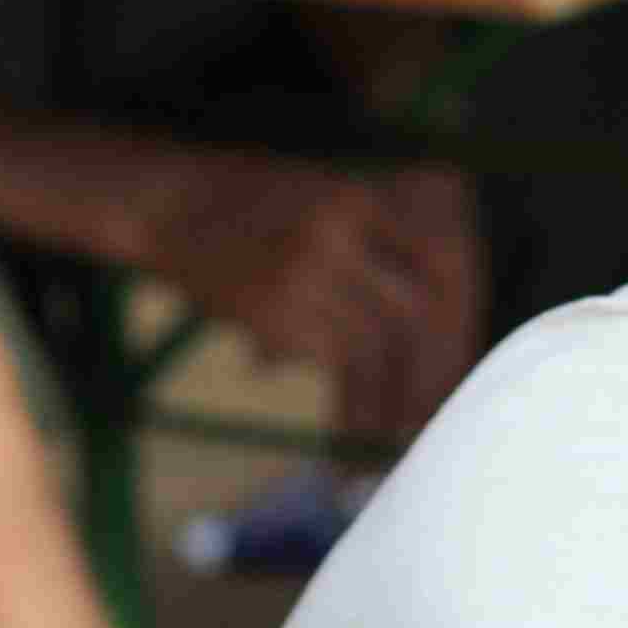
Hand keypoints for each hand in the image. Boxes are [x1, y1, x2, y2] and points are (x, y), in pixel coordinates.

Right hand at [141, 151, 486, 444]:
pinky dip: (350, 400)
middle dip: (436, 370)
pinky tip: (352, 429)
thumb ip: (380, 236)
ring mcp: (302, 269)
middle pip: (415, 311)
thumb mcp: (326, 194)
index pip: (442, 261)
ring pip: (374, 344)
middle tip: (438, 413)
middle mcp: (338, 230)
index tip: (464, 364)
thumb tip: (436, 310)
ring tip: (395, 434)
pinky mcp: (269, 307)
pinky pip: (331, 359)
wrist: (164, 203)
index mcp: (362, 197)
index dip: (460, 320)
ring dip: (391, 397)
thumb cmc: (255, 204)